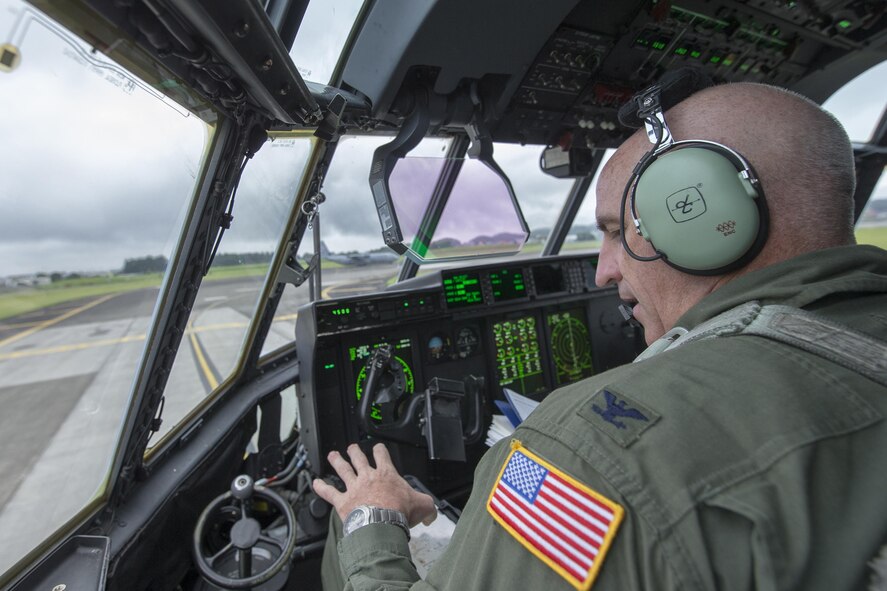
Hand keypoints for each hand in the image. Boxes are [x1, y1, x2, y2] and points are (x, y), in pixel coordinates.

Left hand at [312, 443, 436, 527]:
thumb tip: (431, 515)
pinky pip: (329, 492)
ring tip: (333, 456)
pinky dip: (321, 488)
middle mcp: (368, 477)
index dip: (380, 450)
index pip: (382, 455)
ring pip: (343, 470)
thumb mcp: (422, 506)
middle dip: (355, 451)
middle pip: (359, 458)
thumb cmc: (399, 512)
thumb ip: (427, 507)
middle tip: (352, 447)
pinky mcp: (343, 501)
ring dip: (337, 461)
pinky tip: (315, 483)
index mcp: (387, 475)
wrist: (382, 523)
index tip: (378, 448)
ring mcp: (354, 487)